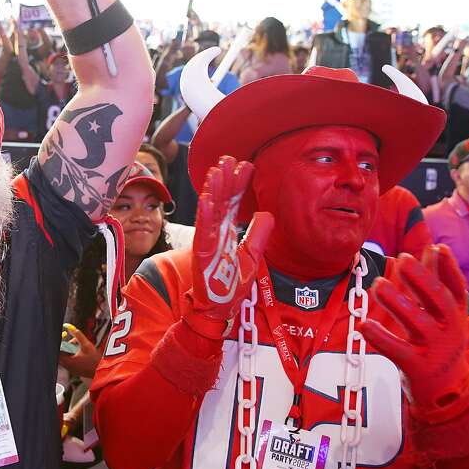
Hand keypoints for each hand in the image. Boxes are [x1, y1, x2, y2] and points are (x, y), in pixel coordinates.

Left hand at [58, 323, 100, 378]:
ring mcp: (70, 369)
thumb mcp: (86, 345)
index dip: (60, 340)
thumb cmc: (95, 359)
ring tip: (79, 345)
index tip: (64, 334)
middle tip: (74, 341)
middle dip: (66, 344)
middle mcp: (67, 366)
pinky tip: (82, 352)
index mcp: (68, 361)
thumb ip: (77, 335)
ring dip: (70, 349)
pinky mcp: (74, 370)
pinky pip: (70, 360)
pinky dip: (73, 354)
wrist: (103, 371)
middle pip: (61, 353)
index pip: (58, 349)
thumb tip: (69, 326)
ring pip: (65, 356)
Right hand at [185, 156, 273, 337]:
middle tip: (230, 159)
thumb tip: (266, 213)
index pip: (233, 204)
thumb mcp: (252, 256)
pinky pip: (203, 231)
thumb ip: (258, 234)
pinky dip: (204, 215)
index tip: (245, 166)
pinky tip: (208, 198)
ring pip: (209, 212)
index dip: (238, 185)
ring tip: (217, 170)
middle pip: (221, 202)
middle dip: (225, 180)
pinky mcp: (201, 254)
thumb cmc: (231, 286)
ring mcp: (207, 242)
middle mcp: (215, 234)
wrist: (219, 310)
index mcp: (226, 233)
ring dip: (212, 190)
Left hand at [359, 246, 468, 417]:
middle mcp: (450, 330)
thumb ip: (437, 282)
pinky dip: (381, 338)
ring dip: (397, 303)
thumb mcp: (445, 315)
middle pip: (439, 302)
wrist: (448, 396)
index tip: (436, 247)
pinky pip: (398, 351)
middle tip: (403, 259)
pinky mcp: (418, 368)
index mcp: (457, 315)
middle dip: (422, 280)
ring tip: (378, 285)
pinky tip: (364, 325)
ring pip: (418, 324)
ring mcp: (435, 350)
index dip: (449, 268)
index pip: (457, 288)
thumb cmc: (440, 344)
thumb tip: (434, 247)